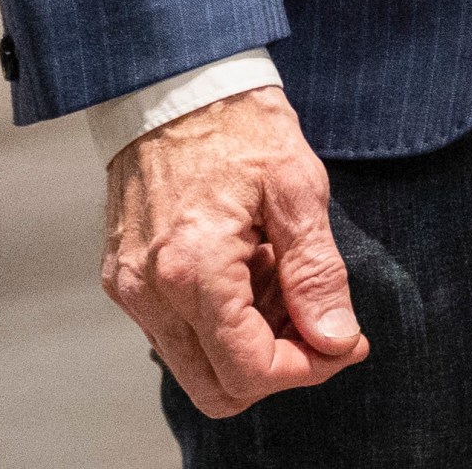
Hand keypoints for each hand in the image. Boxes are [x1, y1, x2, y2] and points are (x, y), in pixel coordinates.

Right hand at [102, 84, 366, 417]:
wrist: (176, 83)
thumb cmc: (239, 124)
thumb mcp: (297, 189)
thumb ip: (315, 273)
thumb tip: (335, 337)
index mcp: (193, 270)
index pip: (248, 371)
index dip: (306, 368)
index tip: (345, 341)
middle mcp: (150, 291)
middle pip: (215, 389)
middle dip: (278, 368)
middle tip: (322, 326)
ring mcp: (132, 287)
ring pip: (196, 363)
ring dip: (250, 344)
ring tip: (285, 282)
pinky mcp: (126, 277)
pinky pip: (175, 330)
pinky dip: (221, 320)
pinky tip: (251, 270)